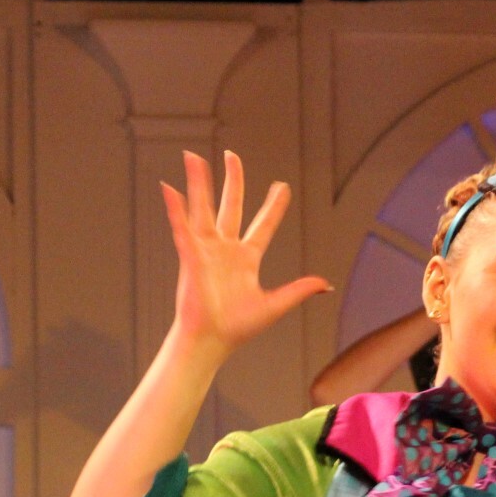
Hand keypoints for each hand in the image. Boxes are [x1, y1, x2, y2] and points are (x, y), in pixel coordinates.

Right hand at [162, 151, 329, 353]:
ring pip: (203, 208)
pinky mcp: (190, 256)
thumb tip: (326, 284)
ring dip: (198, 183)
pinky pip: (182, 227)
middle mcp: (225, 249)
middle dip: (231, 181)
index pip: (264, 225)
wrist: (212, 340)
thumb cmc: (238, 328)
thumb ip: (299, 290)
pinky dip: (176, 208)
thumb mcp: (275, 305)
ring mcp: (206, 250)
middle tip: (232, 156)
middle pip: (230, 206)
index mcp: (247, 259)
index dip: (273, 206)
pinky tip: (169, 188)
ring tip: (192, 157)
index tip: (281, 186)